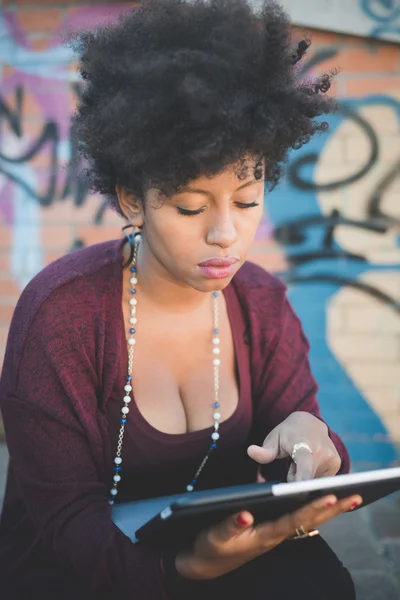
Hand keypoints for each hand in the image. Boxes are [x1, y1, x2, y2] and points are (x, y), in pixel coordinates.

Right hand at [175, 493, 361, 579]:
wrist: (207, 562)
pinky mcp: (272, 529)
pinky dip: (314, 510)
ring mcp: (276, 533)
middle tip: (354, 496)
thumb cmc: (212, 547)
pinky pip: (299, 518)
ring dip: (328, 510)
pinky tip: (324, 505)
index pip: (294, 520)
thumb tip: (246, 514)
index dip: (313, 509)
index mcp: (266, 534)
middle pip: (309, 521)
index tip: (331, 497)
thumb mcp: (216, 536)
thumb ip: (231, 526)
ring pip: (307, 520)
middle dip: (332, 509)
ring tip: (349, 499)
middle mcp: (276, 534)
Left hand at [247, 411, 341, 481]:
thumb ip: (264, 450)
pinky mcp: (337, 464)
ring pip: (313, 482)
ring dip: (305, 478)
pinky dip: (312, 476)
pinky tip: (309, 465)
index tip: (298, 492)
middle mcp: (322, 452)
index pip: (304, 467)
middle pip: (305, 481)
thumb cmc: (288, 433)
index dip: (302, 481)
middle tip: (291, 465)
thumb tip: (251, 451)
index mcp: (304, 446)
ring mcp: (332, 458)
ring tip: (301, 463)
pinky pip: (321, 480)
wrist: (310, 423)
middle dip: (296, 479)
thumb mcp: (274, 439)